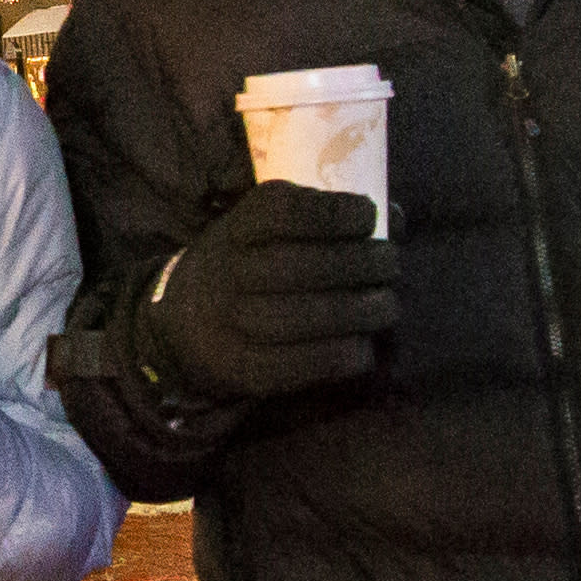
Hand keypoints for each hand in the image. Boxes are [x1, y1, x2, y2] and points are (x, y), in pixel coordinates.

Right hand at [142, 182, 399, 407]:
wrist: (183, 325)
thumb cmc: (250, 264)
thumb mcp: (272, 229)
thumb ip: (329, 220)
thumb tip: (397, 219)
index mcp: (239, 226)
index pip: (283, 211)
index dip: (332, 212)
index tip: (368, 215)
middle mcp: (230, 271)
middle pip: (297, 266)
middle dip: (358, 263)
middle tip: (391, 263)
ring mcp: (233, 323)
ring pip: (299, 318)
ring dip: (357, 311)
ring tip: (388, 305)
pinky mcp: (245, 369)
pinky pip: (298, 365)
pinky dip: (341, 355)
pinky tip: (364, 346)